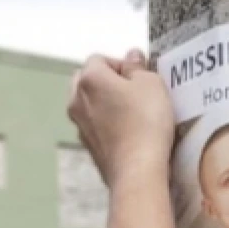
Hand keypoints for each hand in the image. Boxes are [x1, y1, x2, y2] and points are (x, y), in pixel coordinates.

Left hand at [67, 50, 175, 187]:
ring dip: (107, 104)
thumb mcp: (151, 84)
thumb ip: (138, 67)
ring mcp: (80, 126)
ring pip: (90, 105)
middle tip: (135, 92)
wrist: (137, 170)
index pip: (100, 59)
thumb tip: (131, 57)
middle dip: (109, 82)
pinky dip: (108, 125)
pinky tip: (128, 133)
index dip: (122, 65)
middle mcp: (76, 100)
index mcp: (89, 79)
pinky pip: (96, 127)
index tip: (140, 77)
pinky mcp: (88, 147)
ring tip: (133, 114)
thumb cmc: (145, 123)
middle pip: (88, 81)